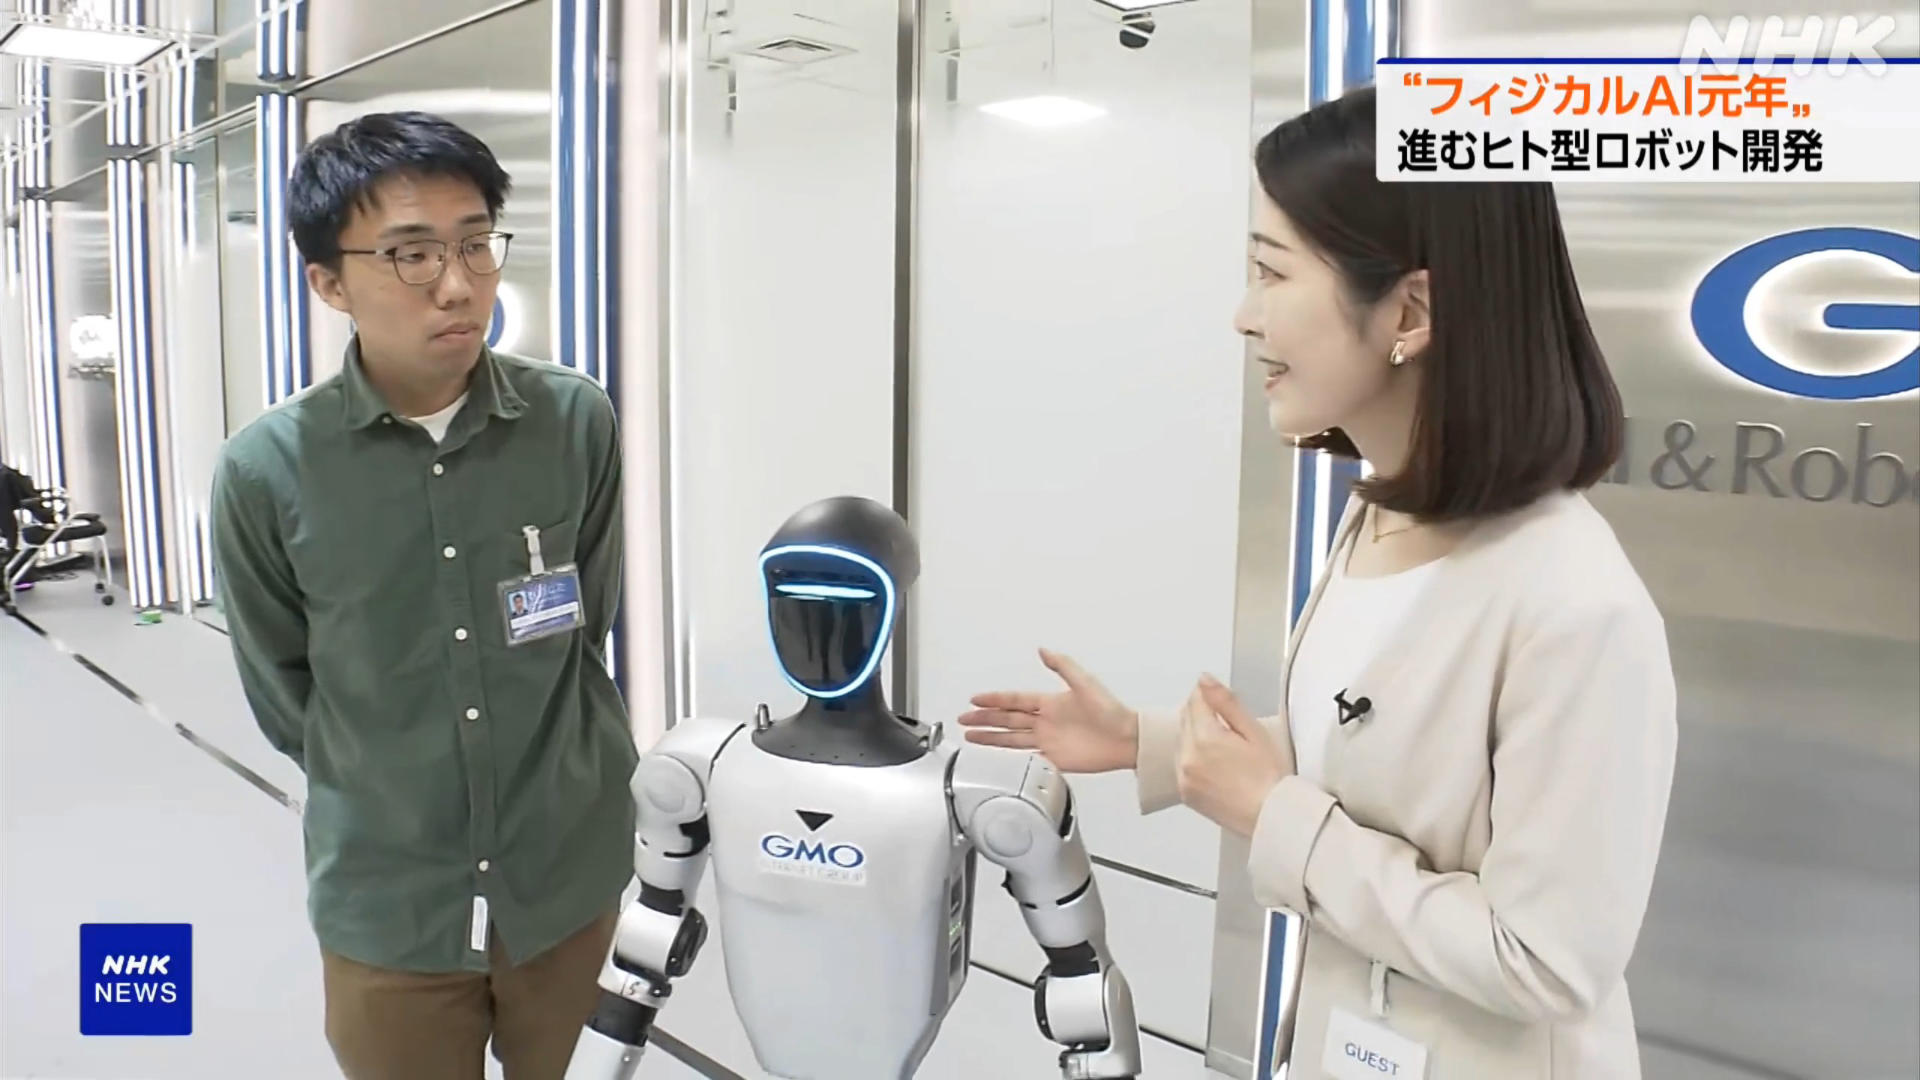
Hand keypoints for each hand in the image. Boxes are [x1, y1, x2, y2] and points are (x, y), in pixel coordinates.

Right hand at [956, 648, 1139, 773]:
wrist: (1126, 740)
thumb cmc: (1112, 712)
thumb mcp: (1085, 683)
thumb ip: (1063, 666)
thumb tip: (1043, 650)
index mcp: (1050, 702)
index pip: (1014, 700)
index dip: (994, 699)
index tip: (975, 699)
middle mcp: (1046, 720)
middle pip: (1007, 719)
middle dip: (984, 718)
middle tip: (964, 718)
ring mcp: (1048, 739)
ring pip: (1011, 737)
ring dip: (990, 736)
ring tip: (971, 736)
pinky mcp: (1054, 758)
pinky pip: (1026, 756)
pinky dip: (1010, 755)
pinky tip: (997, 754)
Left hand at [1176, 674, 1294, 836]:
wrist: (1270, 817)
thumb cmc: (1270, 776)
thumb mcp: (1254, 732)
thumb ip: (1226, 703)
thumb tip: (1203, 679)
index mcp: (1204, 738)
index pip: (1195, 700)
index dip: (1211, 698)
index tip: (1225, 707)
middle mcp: (1186, 757)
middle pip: (1185, 719)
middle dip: (1203, 716)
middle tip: (1231, 731)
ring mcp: (1183, 777)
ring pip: (1182, 741)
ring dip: (1197, 738)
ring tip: (1226, 752)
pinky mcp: (1185, 793)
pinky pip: (1182, 764)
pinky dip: (1194, 759)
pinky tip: (1218, 767)